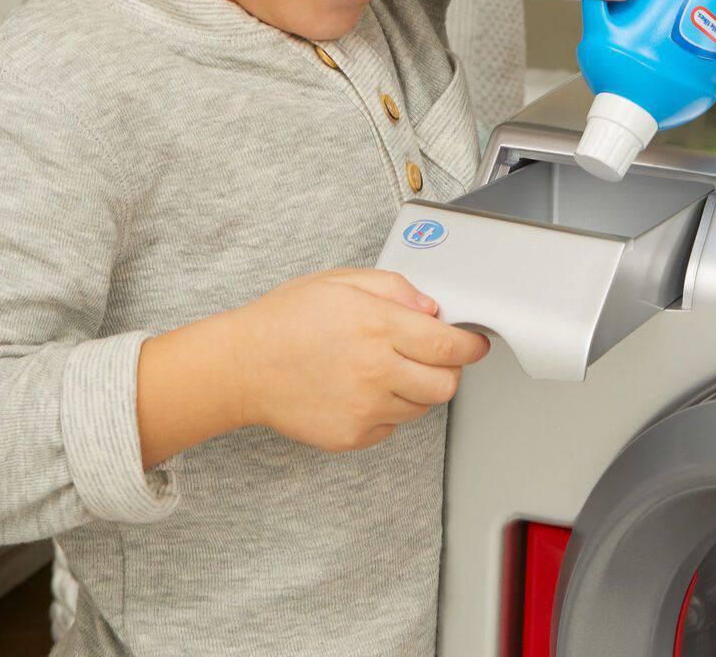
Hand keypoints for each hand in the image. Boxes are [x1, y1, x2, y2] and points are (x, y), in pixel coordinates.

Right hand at [223, 268, 489, 453]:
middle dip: (450, 370)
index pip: (449, 345)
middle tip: (435, 358)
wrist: (242, 366)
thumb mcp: (342, 281)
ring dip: (416, 390)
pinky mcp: (351, 435)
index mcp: (378, 326)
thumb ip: (395, 289)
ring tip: (385, 370)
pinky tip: (361, 391)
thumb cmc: (286, 320)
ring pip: (421, 407)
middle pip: (446, 384)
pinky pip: (391, 428)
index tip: (474, 344)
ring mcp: (364, 408)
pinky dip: (387, 412)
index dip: (470, 346)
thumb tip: (432, 308)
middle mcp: (376, 370)